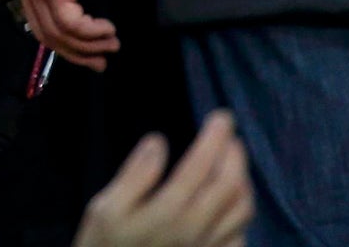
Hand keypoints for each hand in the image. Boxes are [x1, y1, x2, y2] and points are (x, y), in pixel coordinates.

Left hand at [10, 0, 118, 70]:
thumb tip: (85, 7)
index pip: (39, 25)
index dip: (63, 45)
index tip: (86, 56)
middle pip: (47, 35)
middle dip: (77, 54)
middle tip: (101, 64)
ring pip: (60, 33)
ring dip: (89, 45)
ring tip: (112, 46)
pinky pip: (70, 22)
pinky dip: (90, 31)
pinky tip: (107, 29)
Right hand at [73, 111, 253, 246]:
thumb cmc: (105, 245)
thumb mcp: (105, 208)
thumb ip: (134, 175)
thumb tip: (158, 142)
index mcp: (170, 209)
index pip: (202, 166)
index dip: (216, 137)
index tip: (222, 115)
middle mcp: (197, 227)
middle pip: (230, 185)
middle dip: (234, 153)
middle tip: (229, 133)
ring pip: (242, 210)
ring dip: (243, 180)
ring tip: (233, 162)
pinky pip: (241, 235)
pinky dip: (242, 212)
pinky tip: (232, 203)